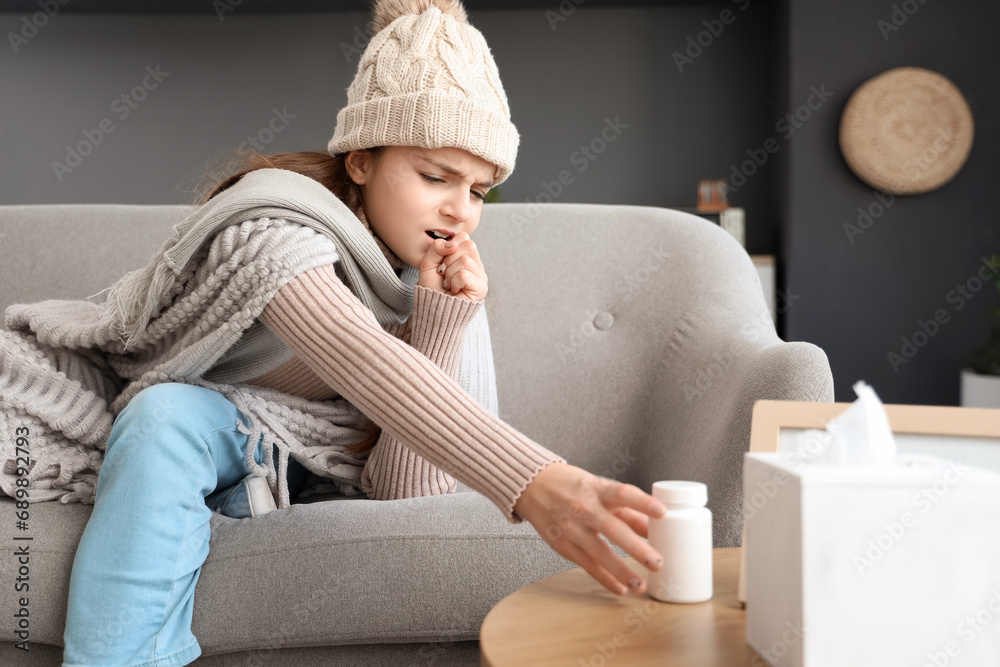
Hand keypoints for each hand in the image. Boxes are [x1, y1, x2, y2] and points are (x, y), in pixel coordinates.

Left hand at [417, 232, 487, 301]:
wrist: (434, 311)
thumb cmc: (432, 289)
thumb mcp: (428, 264)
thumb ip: (436, 248)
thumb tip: (452, 244)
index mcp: (466, 256)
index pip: (463, 237)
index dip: (448, 247)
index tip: (442, 264)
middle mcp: (476, 264)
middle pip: (468, 245)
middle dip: (449, 260)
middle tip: (445, 275)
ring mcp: (481, 276)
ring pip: (465, 260)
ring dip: (450, 274)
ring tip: (449, 284)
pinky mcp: (481, 288)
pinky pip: (464, 274)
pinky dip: (454, 282)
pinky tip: (454, 290)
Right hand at [512, 461, 666, 595]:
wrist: (533, 486)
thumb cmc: (572, 486)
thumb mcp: (600, 489)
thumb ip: (628, 509)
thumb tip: (655, 528)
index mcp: (597, 489)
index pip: (622, 494)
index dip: (642, 502)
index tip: (662, 513)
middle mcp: (584, 508)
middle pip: (613, 529)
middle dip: (636, 547)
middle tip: (657, 562)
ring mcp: (572, 528)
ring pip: (599, 553)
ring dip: (621, 571)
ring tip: (640, 584)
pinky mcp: (563, 544)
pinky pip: (587, 565)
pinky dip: (605, 578)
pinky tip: (621, 588)